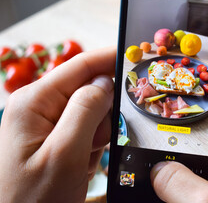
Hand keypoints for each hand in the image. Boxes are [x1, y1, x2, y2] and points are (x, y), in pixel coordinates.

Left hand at [0, 47, 115, 202]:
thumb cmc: (31, 198)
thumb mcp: (65, 154)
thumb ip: (87, 110)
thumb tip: (106, 82)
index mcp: (36, 101)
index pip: (82, 66)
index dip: (112, 58)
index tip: (138, 56)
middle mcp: (40, 105)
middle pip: (91, 90)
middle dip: (103, 114)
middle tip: (98, 141)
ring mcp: (48, 121)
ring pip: (93, 113)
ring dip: (98, 135)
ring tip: (84, 159)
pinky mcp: (56, 136)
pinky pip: (87, 130)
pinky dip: (92, 145)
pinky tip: (81, 163)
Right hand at [150, 90, 207, 202]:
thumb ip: (183, 184)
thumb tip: (157, 170)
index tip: (190, 72)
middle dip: (189, 123)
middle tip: (159, 113)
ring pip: (206, 159)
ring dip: (182, 156)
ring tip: (152, 146)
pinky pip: (202, 183)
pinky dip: (183, 179)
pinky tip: (160, 181)